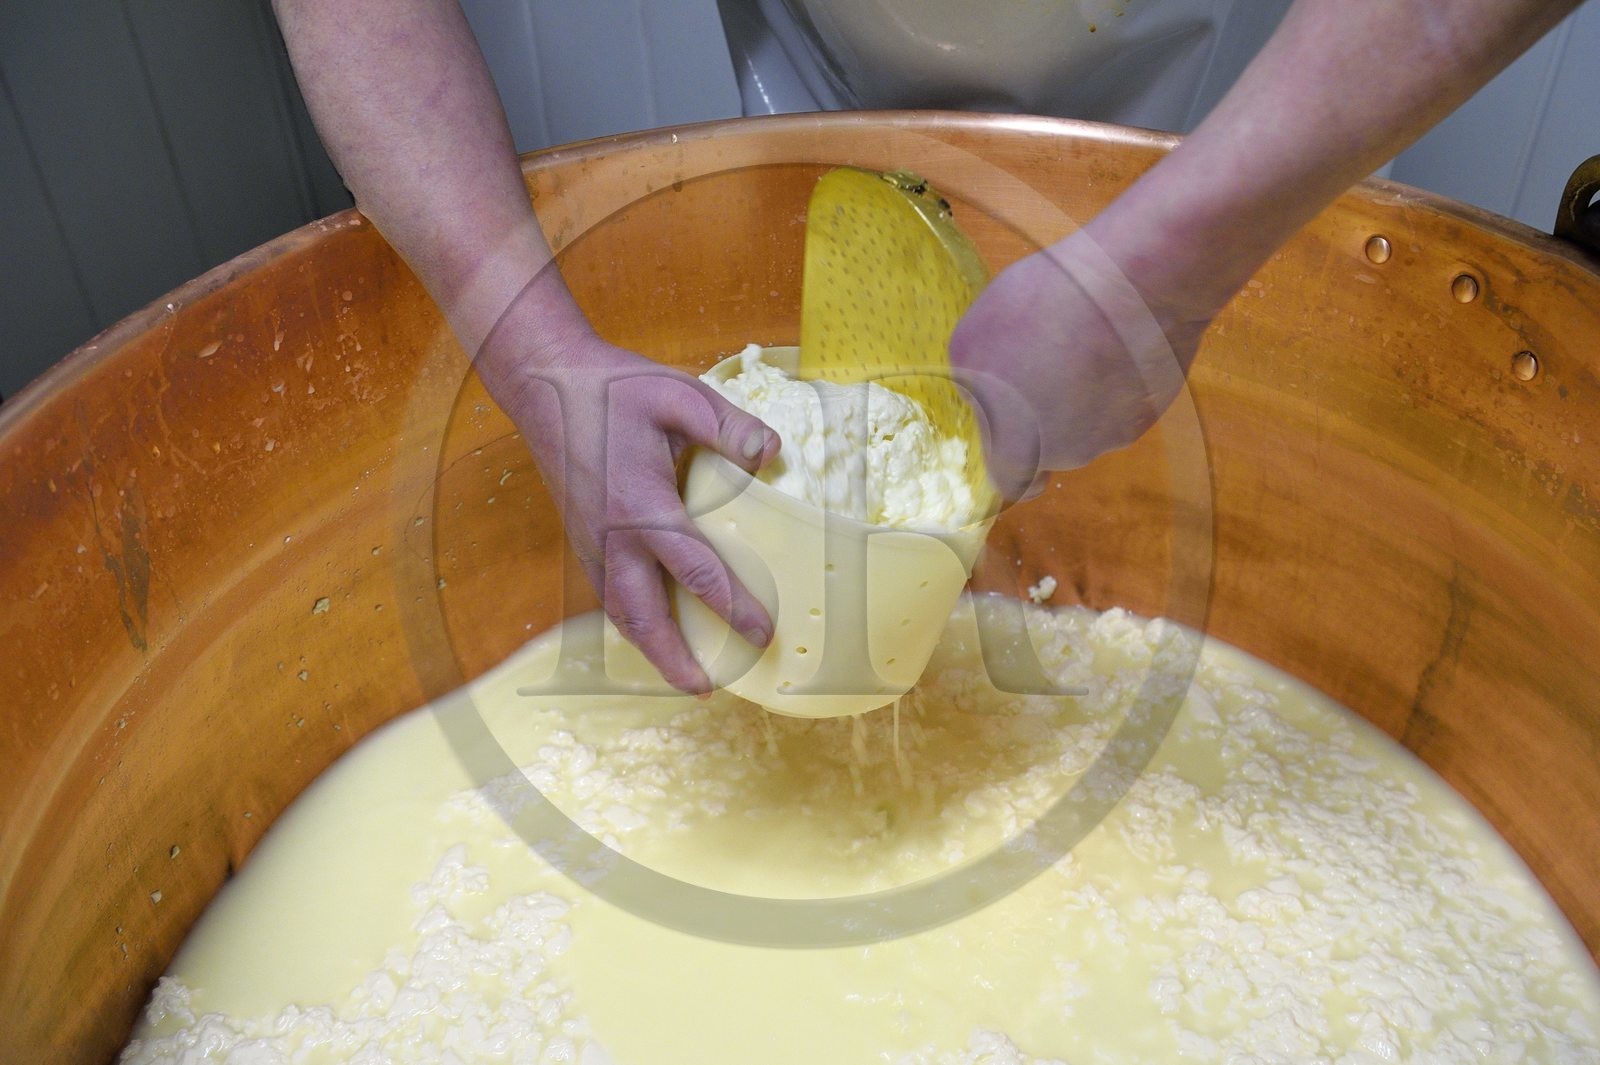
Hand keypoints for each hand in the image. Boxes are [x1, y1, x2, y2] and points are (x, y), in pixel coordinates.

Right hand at [480, 326, 779, 693]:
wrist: (544, 383)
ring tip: (682, 677)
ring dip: (650, 649)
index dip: (733, 608)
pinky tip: (651, 631)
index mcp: (643, 506)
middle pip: (646, 616)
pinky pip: (608, 594)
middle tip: (706, 689)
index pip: (697, 572)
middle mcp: (613, 536)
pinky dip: (631, 623)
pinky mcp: (581, 537)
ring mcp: (592, 541)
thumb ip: (728, 426)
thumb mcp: (678, 395)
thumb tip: (773, 452)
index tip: (763, 633)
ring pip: (621, 612)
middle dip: (675, 659)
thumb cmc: (614, 386)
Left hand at [949, 234, 1213, 499]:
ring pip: (1088, 427)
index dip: (1010, 459)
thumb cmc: (1041, 304)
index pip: (1011, 481)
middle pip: (1050, 447)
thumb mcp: (978, 335)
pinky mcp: (1148, 414)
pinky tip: (1119, 343)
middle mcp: (1064, 451)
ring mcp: (1109, 435)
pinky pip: (1123, 407)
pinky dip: (1118, 383)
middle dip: (1048, 415)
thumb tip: (990, 401)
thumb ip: (976, 382)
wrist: (1134, 287)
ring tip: (1085, 341)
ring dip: (1084, 396)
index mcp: (1014, 440)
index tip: (1013, 430)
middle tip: (1050, 363)